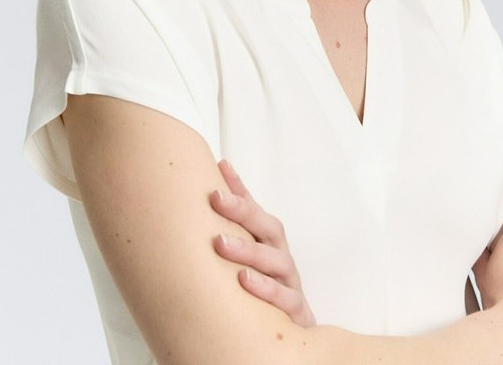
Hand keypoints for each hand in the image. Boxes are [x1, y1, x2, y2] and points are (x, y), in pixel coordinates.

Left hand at [209, 159, 315, 327]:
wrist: (292, 337)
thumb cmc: (265, 290)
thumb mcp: (249, 261)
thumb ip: (232, 233)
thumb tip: (206, 200)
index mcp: (270, 245)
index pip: (256, 211)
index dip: (240, 188)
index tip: (220, 166)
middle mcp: (281, 258)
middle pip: (269, 228)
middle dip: (243, 210)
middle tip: (216, 198)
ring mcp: (290, 284)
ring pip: (277, 261)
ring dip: (249, 250)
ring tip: (221, 243)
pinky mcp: (296, 312)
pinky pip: (286, 299)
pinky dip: (267, 289)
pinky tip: (244, 281)